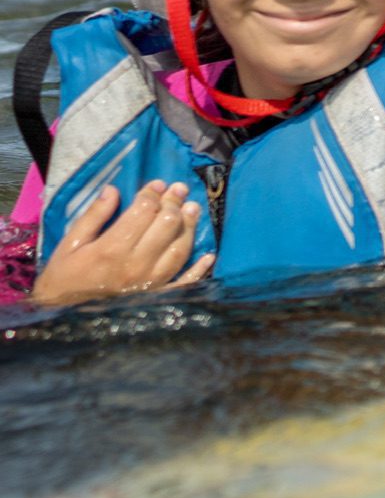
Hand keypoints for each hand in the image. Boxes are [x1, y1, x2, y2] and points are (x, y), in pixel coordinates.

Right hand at [31, 179, 212, 306]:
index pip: (143, 212)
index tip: (157, 184)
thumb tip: (113, 189)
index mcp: (112, 248)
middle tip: (179, 189)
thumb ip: (93, 216)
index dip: (152, 194)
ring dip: (189, 227)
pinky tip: (209, 256)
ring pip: (179, 249)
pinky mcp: (158, 296)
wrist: (63, 313)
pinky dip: (199, 269)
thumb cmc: (65, 276)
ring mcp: (151, 282)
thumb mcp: (71, 243)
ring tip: (193, 209)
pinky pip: (185, 282)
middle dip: (174, 204)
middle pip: (166, 226)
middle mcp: (136, 264)